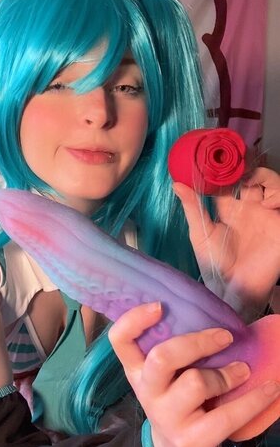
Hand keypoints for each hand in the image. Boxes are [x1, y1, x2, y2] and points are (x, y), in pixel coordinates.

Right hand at [108, 303, 279, 446]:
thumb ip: (176, 353)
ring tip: (244, 371)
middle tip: (225, 336)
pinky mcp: (191, 442)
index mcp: (138, 372)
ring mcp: (167, 418)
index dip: (134, 320)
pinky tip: (269, 388)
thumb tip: (215, 318)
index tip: (160, 306)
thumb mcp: (168, 380)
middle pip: (162, 357)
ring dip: (227, 373)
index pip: (120, 341)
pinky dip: (253, 399)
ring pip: (196, 383)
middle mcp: (147, 393)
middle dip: (197, 342)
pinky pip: (226, 415)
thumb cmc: (180, 408)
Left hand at [173, 167, 279, 315]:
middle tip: (236, 163)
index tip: (215, 157)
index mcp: (228, 208)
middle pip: (252, 174)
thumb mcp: (200, 234)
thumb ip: (192, 208)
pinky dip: (277, 194)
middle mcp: (248, 207)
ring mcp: (265, 213)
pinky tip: (267, 203)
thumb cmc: (215, 265)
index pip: (229, 179)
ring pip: (270, 181)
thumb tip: (176, 184)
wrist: (235, 289)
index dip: (224, 167)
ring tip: (250, 181)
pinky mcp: (278, 223)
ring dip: (262, 175)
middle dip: (245, 165)